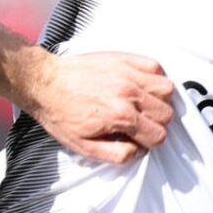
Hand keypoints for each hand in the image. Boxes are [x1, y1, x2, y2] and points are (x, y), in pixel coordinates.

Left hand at [13, 48, 174, 165]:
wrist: (45, 84)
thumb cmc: (60, 114)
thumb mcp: (84, 147)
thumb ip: (116, 154)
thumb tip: (138, 151)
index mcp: (121, 116)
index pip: (158, 135)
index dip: (151, 142)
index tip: (140, 139)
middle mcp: (129, 93)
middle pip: (167, 113)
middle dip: (156, 123)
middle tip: (139, 124)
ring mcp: (129, 73)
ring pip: (167, 89)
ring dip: (159, 100)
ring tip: (141, 105)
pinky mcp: (124, 59)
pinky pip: (155, 66)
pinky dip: (154, 77)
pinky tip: (139, 87)